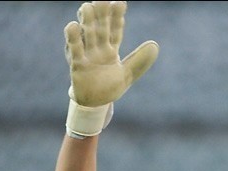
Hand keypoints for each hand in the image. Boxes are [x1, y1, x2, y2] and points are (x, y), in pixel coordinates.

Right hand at [65, 1, 158, 136]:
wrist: (94, 104)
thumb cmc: (109, 86)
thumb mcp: (128, 74)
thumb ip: (140, 61)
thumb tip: (155, 45)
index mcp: (110, 48)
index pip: (115, 29)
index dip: (117, 16)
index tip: (120, 2)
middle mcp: (97, 48)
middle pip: (100, 27)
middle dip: (101, 13)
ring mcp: (87, 55)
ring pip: (86, 35)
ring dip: (86, 22)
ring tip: (87, 6)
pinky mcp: (77, 65)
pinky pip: (74, 51)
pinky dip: (73, 39)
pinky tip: (72, 25)